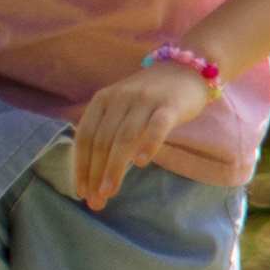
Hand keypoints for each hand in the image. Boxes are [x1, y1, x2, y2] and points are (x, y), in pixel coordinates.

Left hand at [65, 64, 220, 207]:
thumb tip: (94, 174)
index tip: (81, 191)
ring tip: (110, 192)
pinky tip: (141, 164)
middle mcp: (119, 98)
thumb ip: (109, 132)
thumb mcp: (122, 108)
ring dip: (114, 168)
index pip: (85, 137)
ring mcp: (145, 101)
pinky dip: (147, 145)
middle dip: (96, 174)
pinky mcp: (170, 105)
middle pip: (102, 141)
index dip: (81, 166)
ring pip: (124, 138)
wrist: (187, 68)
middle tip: (96, 200)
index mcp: (102, 100)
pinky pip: (156, 127)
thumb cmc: (152, 96)